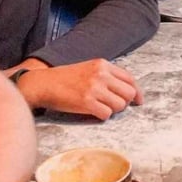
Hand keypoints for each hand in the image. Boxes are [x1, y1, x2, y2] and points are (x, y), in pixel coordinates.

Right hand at [18, 59, 142, 119]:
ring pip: (120, 106)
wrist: (43, 84)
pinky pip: (107, 115)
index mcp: (102, 64)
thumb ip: (106, 75)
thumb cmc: (65, 79)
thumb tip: (127, 91)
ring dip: (112, 110)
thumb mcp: (88, 68)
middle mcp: (101, 74)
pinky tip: (92, 111)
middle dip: (124, 103)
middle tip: (113, 106)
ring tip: (99, 107)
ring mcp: (94, 88)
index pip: (130, 79)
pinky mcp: (87, 102)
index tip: (138, 101)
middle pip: (129, 93)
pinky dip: (102, 116)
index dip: (137, 92)